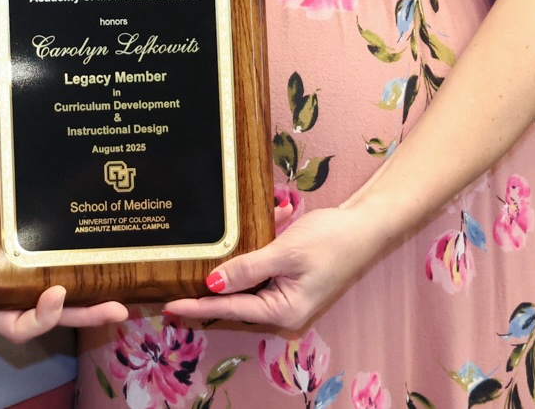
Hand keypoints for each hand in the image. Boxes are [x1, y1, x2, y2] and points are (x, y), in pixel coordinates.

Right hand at [0, 162, 127, 342]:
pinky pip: (56, 261)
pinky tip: (102, 254)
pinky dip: (78, 263)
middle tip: (117, 307)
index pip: (17, 325)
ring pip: (59, 290)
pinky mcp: (30, 244)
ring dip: (89, 295)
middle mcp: (7, 289)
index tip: (59, 293)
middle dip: (84, 315)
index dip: (42, 318)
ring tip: (121, 290)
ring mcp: (20, 267)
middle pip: (50, 314)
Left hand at [164, 202, 389, 331]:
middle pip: (236, 299)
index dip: (197, 306)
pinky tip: (268, 222)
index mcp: (282, 311)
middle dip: (211, 283)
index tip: (168, 305)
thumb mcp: (285, 252)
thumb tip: (212, 283)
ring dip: (237, 259)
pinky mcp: (291, 278)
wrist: (366, 226)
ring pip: (249, 280)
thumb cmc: (330, 240)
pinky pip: (264, 267)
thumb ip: (248, 268)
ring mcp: (288, 295)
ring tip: (216, 251)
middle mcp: (284, 310)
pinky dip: (259, 247)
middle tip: (174, 277)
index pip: (230, 309)